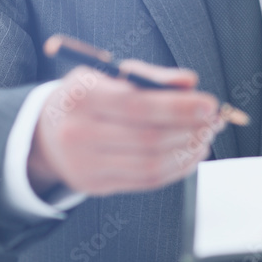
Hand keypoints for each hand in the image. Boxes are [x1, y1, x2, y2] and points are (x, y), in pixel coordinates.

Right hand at [27, 60, 223, 195]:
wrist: (45, 133)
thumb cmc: (87, 96)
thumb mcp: (109, 75)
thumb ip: (151, 76)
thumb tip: (190, 82)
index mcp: (82, 97)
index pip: (137, 106)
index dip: (178, 107)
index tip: (209, 104)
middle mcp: (79, 134)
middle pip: (148, 139)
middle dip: (190, 129)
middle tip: (216, 120)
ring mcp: (86, 165)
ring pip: (151, 165)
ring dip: (188, 151)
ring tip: (206, 136)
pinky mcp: (96, 187)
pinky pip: (146, 182)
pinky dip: (176, 169)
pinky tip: (191, 153)